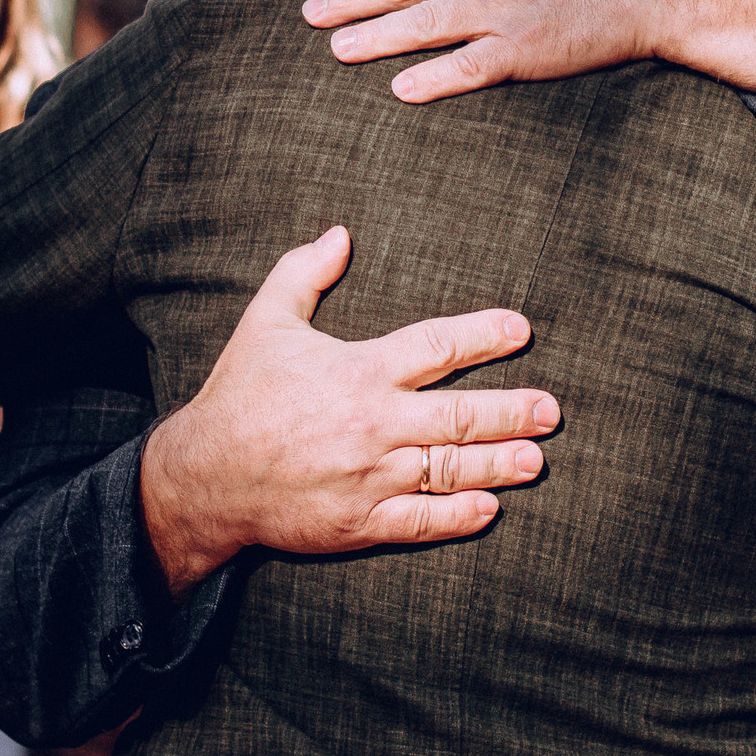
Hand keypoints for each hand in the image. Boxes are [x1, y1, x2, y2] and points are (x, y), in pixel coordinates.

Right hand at [140, 226, 555, 597]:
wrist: (204, 476)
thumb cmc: (239, 395)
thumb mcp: (265, 322)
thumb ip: (304, 274)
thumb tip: (340, 233)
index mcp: (357, 370)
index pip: (435, 346)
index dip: (482, 336)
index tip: (520, 330)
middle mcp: (373, 423)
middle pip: (459, 415)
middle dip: (511, 410)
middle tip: (551, 409)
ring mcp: (370, 476)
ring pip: (450, 470)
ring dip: (498, 464)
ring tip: (536, 459)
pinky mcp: (360, 522)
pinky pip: (420, 521)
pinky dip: (458, 516)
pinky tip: (489, 509)